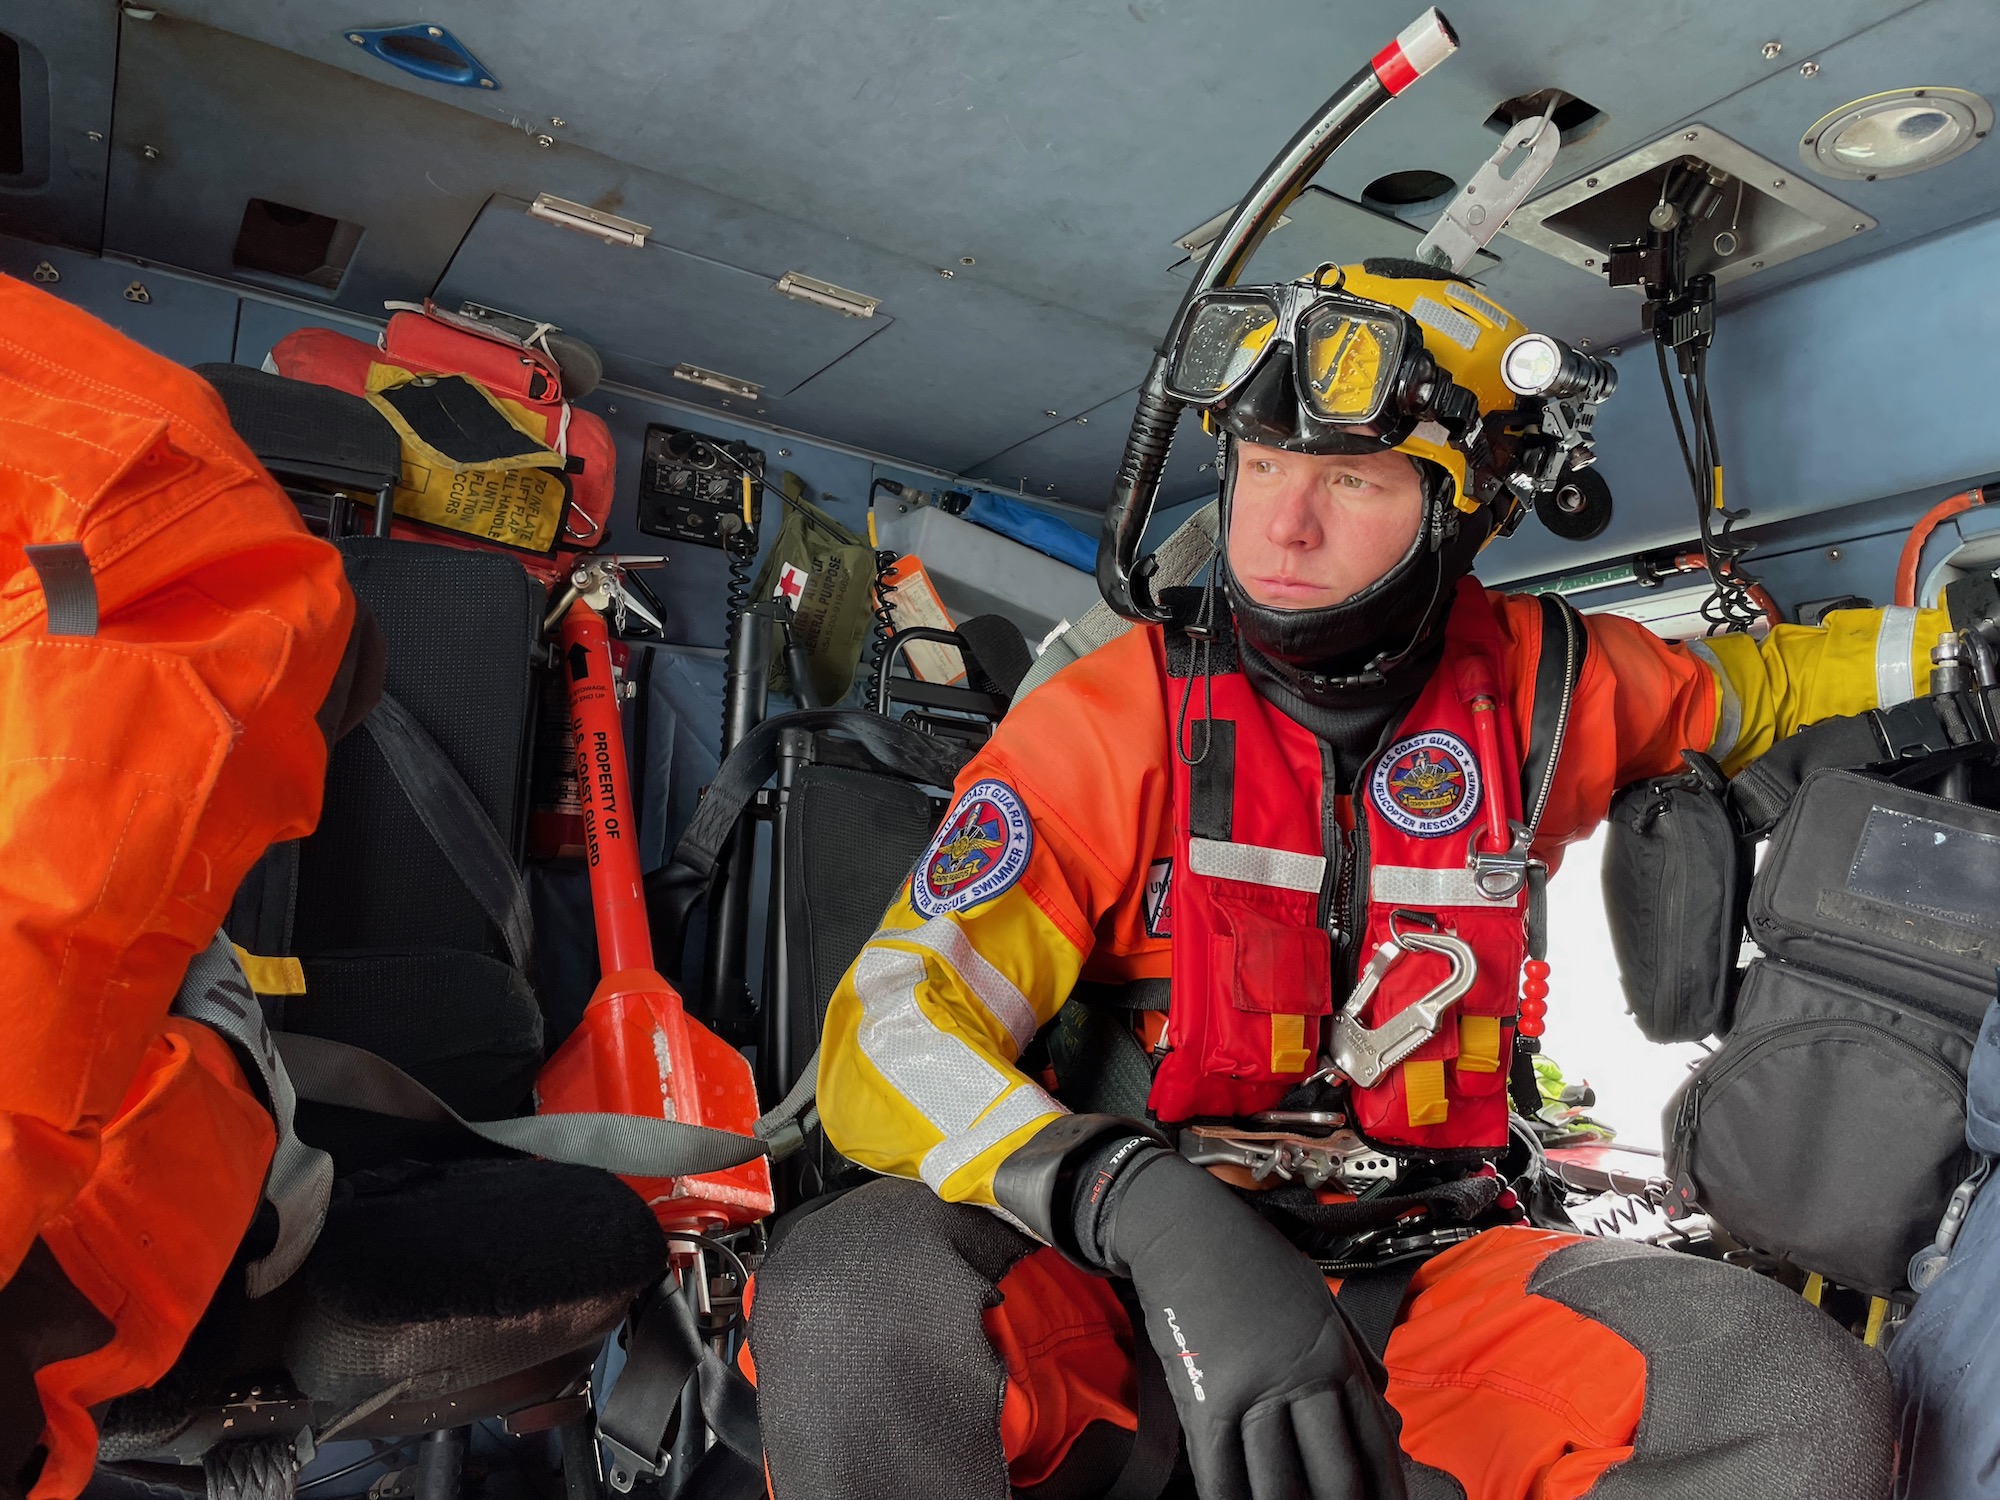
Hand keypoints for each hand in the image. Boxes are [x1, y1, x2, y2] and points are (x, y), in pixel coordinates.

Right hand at [1099, 1151, 1407, 1499]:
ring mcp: (1252, 1392)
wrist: (1186, 1227)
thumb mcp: (1320, 1295)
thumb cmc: (1253, 1257)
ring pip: (1279, 1486)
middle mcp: (1302, 1379)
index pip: (1375, 1446)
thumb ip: (1355, 1350)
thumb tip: (1384, 1401)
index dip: (1385, 1492)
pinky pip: (1220, 1472)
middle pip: (1335, 1478)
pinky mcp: (1203, 1398)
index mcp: (1337, 1355)